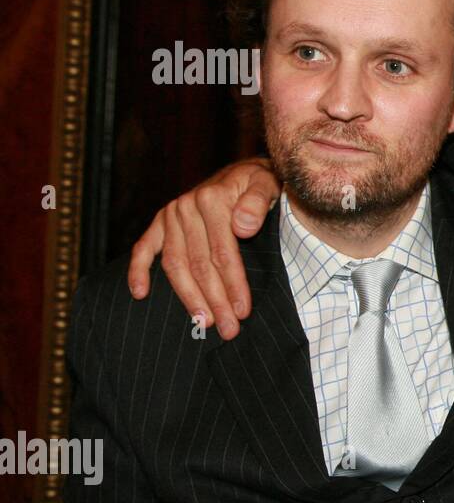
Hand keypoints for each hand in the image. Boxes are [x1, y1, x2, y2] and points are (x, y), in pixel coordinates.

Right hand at [127, 158, 280, 339]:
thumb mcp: (266, 184)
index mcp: (212, 199)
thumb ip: (257, 202)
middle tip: (228, 329)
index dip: (233, 284)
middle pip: (199, 264)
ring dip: (187, 297)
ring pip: (175, 264)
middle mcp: (186, 206)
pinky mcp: (160, 221)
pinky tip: (140, 294)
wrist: (244, 173)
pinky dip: (138, 271)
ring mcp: (170, 215)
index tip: (242, 312)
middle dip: (214, 300)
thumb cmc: (259, 184)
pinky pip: (143, 248)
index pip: (223, 252)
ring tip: (202, 323)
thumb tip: (243, 227)